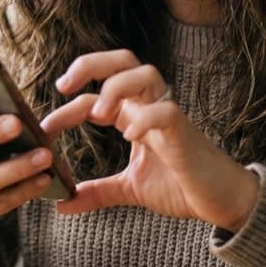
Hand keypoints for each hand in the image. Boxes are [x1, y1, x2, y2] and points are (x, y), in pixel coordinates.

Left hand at [40, 50, 258, 231]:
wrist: (221, 202)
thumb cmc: (181, 186)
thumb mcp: (129, 190)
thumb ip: (98, 192)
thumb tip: (62, 204)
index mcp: (134, 116)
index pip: (94, 97)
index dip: (66, 109)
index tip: (45, 128)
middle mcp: (149, 107)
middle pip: (121, 61)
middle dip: (90, 64)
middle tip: (64, 86)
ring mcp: (168, 116)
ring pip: (144, 73)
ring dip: (116, 87)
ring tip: (98, 114)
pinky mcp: (184, 132)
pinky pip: (165, 112)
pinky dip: (146, 119)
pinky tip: (131, 138)